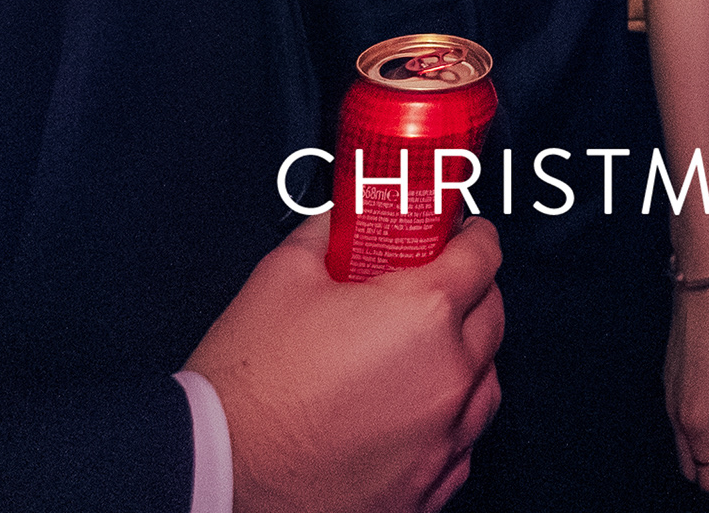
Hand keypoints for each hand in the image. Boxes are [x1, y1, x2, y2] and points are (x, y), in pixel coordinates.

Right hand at [189, 215, 505, 512]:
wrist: (215, 475)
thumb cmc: (245, 393)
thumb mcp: (280, 276)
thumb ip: (327, 234)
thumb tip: (344, 222)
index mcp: (422, 315)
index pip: (482, 255)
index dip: (472, 235)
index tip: (461, 233)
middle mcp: (446, 379)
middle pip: (492, 317)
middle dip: (471, 293)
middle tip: (433, 286)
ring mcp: (442, 440)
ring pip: (485, 384)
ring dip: (465, 359)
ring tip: (420, 352)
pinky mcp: (427, 490)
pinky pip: (463, 443)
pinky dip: (448, 420)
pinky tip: (411, 410)